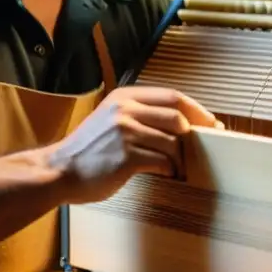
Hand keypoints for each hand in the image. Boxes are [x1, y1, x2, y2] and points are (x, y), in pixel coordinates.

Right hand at [45, 86, 220, 203]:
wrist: (59, 170)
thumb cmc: (88, 150)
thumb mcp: (111, 119)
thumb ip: (139, 115)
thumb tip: (181, 124)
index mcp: (124, 97)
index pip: (172, 96)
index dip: (197, 110)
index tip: (212, 123)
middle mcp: (125, 109)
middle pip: (177, 117)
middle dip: (196, 134)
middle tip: (205, 149)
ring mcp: (125, 132)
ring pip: (172, 142)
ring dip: (181, 159)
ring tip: (179, 168)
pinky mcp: (126, 156)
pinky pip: (162, 162)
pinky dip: (170, 170)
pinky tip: (166, 175)